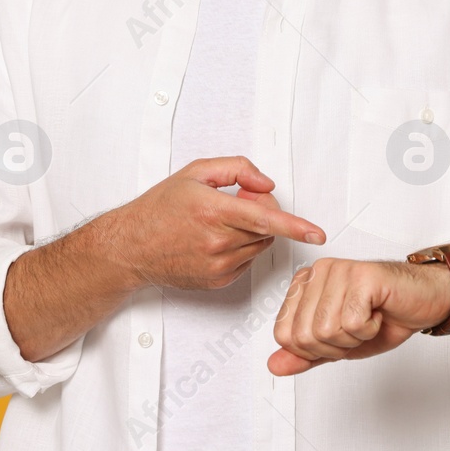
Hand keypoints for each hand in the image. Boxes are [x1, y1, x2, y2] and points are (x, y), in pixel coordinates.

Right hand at [105, 156, 325, 291]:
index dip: (296, 226)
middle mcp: (218, 242)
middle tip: (240, 200)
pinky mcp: (218, 281)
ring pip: (259, 246)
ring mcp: (218, 265)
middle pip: (266, 228)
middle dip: (262, 211)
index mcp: (214, 211)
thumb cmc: (160, 208)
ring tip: (222, 221)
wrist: (132, 245)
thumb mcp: (196, 173)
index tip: (317, 233)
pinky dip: (241, 248)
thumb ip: (237, 169)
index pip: (265, 219)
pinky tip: (216, 240)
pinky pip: (246, 262)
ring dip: (253, 231)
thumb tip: (266, 184)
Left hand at [267, 257, 449, 375]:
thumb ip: (305, 354)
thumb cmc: (383, 316)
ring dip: (353, 338)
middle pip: (303, 335)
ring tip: (368, 319)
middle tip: (356, 329)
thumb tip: (274, 365)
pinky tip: (378, 313)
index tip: (338, 335)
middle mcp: (318, 271)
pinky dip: (369, 329)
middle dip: (334, 346)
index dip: (314, 349)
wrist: (424, 302)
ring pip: (326, 330)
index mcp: (305, 284)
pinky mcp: (362, 275)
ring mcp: (339, 270)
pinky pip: (352, 323)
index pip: (284, 334)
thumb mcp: (338, 344)